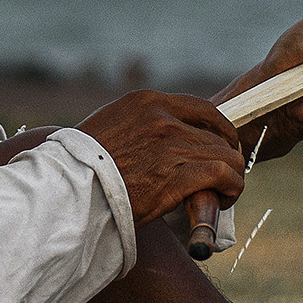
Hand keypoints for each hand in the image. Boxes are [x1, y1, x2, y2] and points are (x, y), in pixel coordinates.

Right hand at [77, 91, 246, 226]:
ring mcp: (172, 144)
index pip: (201, 108)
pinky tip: (226, 199)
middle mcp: (163, 118)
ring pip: (226, 155)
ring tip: (225, 192)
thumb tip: (151, 138)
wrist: (70, 190)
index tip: (221, 145)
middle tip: (221, 177)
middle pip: (216, 134)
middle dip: (225, 156)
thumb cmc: (81, 167)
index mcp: (146, 102)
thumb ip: (135, 125)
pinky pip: (224, 174)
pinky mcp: (179, 173)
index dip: (219, 129)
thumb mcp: (107, 128)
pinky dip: (232, 187)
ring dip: (231, 175)